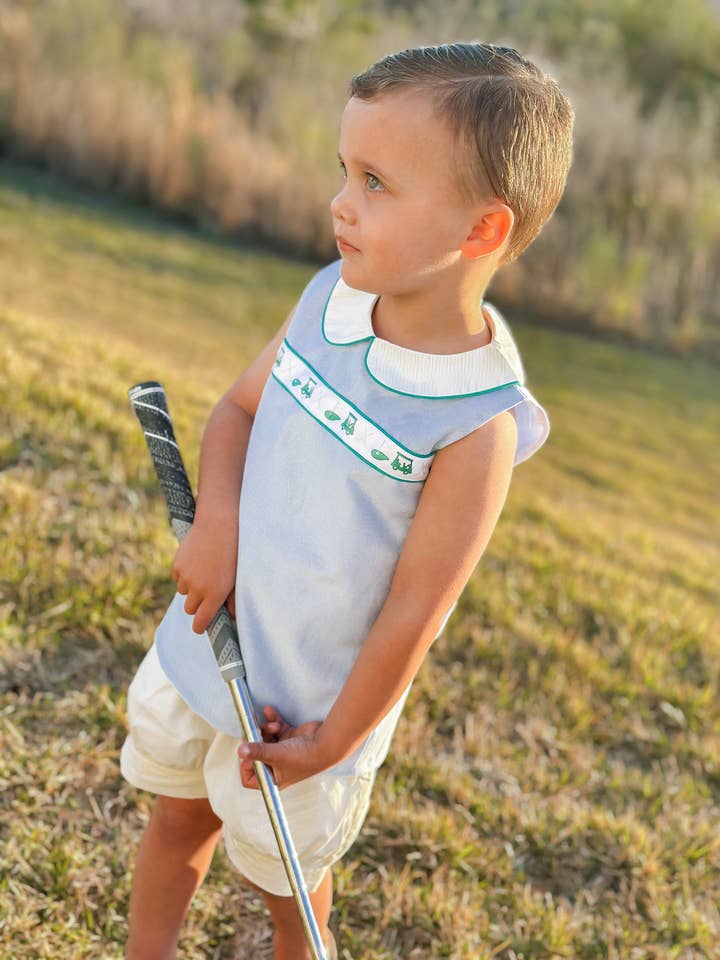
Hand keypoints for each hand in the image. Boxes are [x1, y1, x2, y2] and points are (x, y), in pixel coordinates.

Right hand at [171, 517, 236, 633]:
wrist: (219, 524)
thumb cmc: (235, 550)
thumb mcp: (239, 577)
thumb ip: (234, 600)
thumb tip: (232, 616)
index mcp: (215, 595)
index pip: (200, 623)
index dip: (200, 627)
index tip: (201, 627)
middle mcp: (197, 589)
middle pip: (190, 609)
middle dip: (197, 606)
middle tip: (207, 595)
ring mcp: (185, 577)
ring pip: (183, 592)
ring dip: (191, 589)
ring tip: (205, 573)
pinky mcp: (177, 565)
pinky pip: (178, 578)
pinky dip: (184, 575)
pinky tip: (197, 562)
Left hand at [237, 706, 331, 789]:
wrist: (327, 743)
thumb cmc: (305, 757)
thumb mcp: (277, 756)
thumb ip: (257, 752)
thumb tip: (239, 751)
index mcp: (273, 779)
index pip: (250, 778)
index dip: (246, 766)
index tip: (247, 753)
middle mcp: (276, 766)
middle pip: (255, 754)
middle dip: (255, 741)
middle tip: (254, 732)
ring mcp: (282, 750)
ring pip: (264, 738)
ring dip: (266, 729)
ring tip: (273, 727)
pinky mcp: (289, 737)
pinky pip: (275, 727)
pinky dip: (272, 720)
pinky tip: (269, 712)